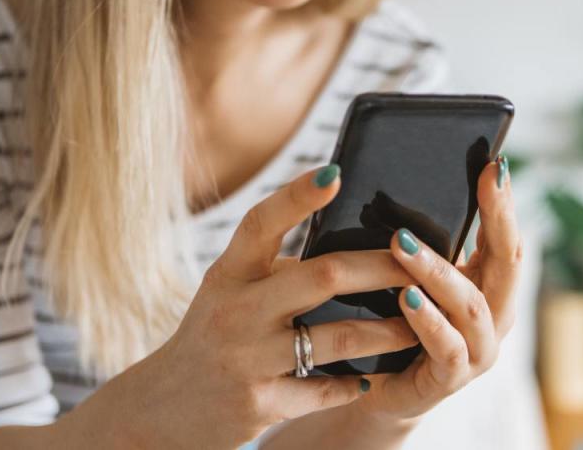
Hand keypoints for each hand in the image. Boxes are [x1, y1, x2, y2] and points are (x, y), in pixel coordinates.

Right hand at [94, 166, 417, 448]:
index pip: (261, 223)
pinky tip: (372, 375)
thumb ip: (276, 268)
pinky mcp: (262, 403)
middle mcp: (236, 311)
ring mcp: (249, 359)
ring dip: (389, 331)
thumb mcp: (229, 291)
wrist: (164, 409)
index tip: (335, 174)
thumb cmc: (212, 334)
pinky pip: (326, 389)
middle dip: (382, 268)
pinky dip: (355, 382)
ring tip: (418, 325)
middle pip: (324, 276)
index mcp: (228, 274)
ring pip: (340, 338)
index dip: (297, 196)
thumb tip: (350, 240)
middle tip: (418, 264)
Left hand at [355, 157, 520, 420]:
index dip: (504, 202)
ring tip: (403, 244)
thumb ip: (428, 243)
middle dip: (498, 218)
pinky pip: (446, 346)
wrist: (382, 387)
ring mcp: (479, 350)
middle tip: (482, 181)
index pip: (507, 236)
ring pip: (470, 304)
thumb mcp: (418, 276)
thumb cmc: (400, 321)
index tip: (495, 165)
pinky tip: (407, 297)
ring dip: (437, 270)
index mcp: (491, 286)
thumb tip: (404, 186)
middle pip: (508, 262)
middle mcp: (496, 316)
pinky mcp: (451, 378)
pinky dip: (427, 320)